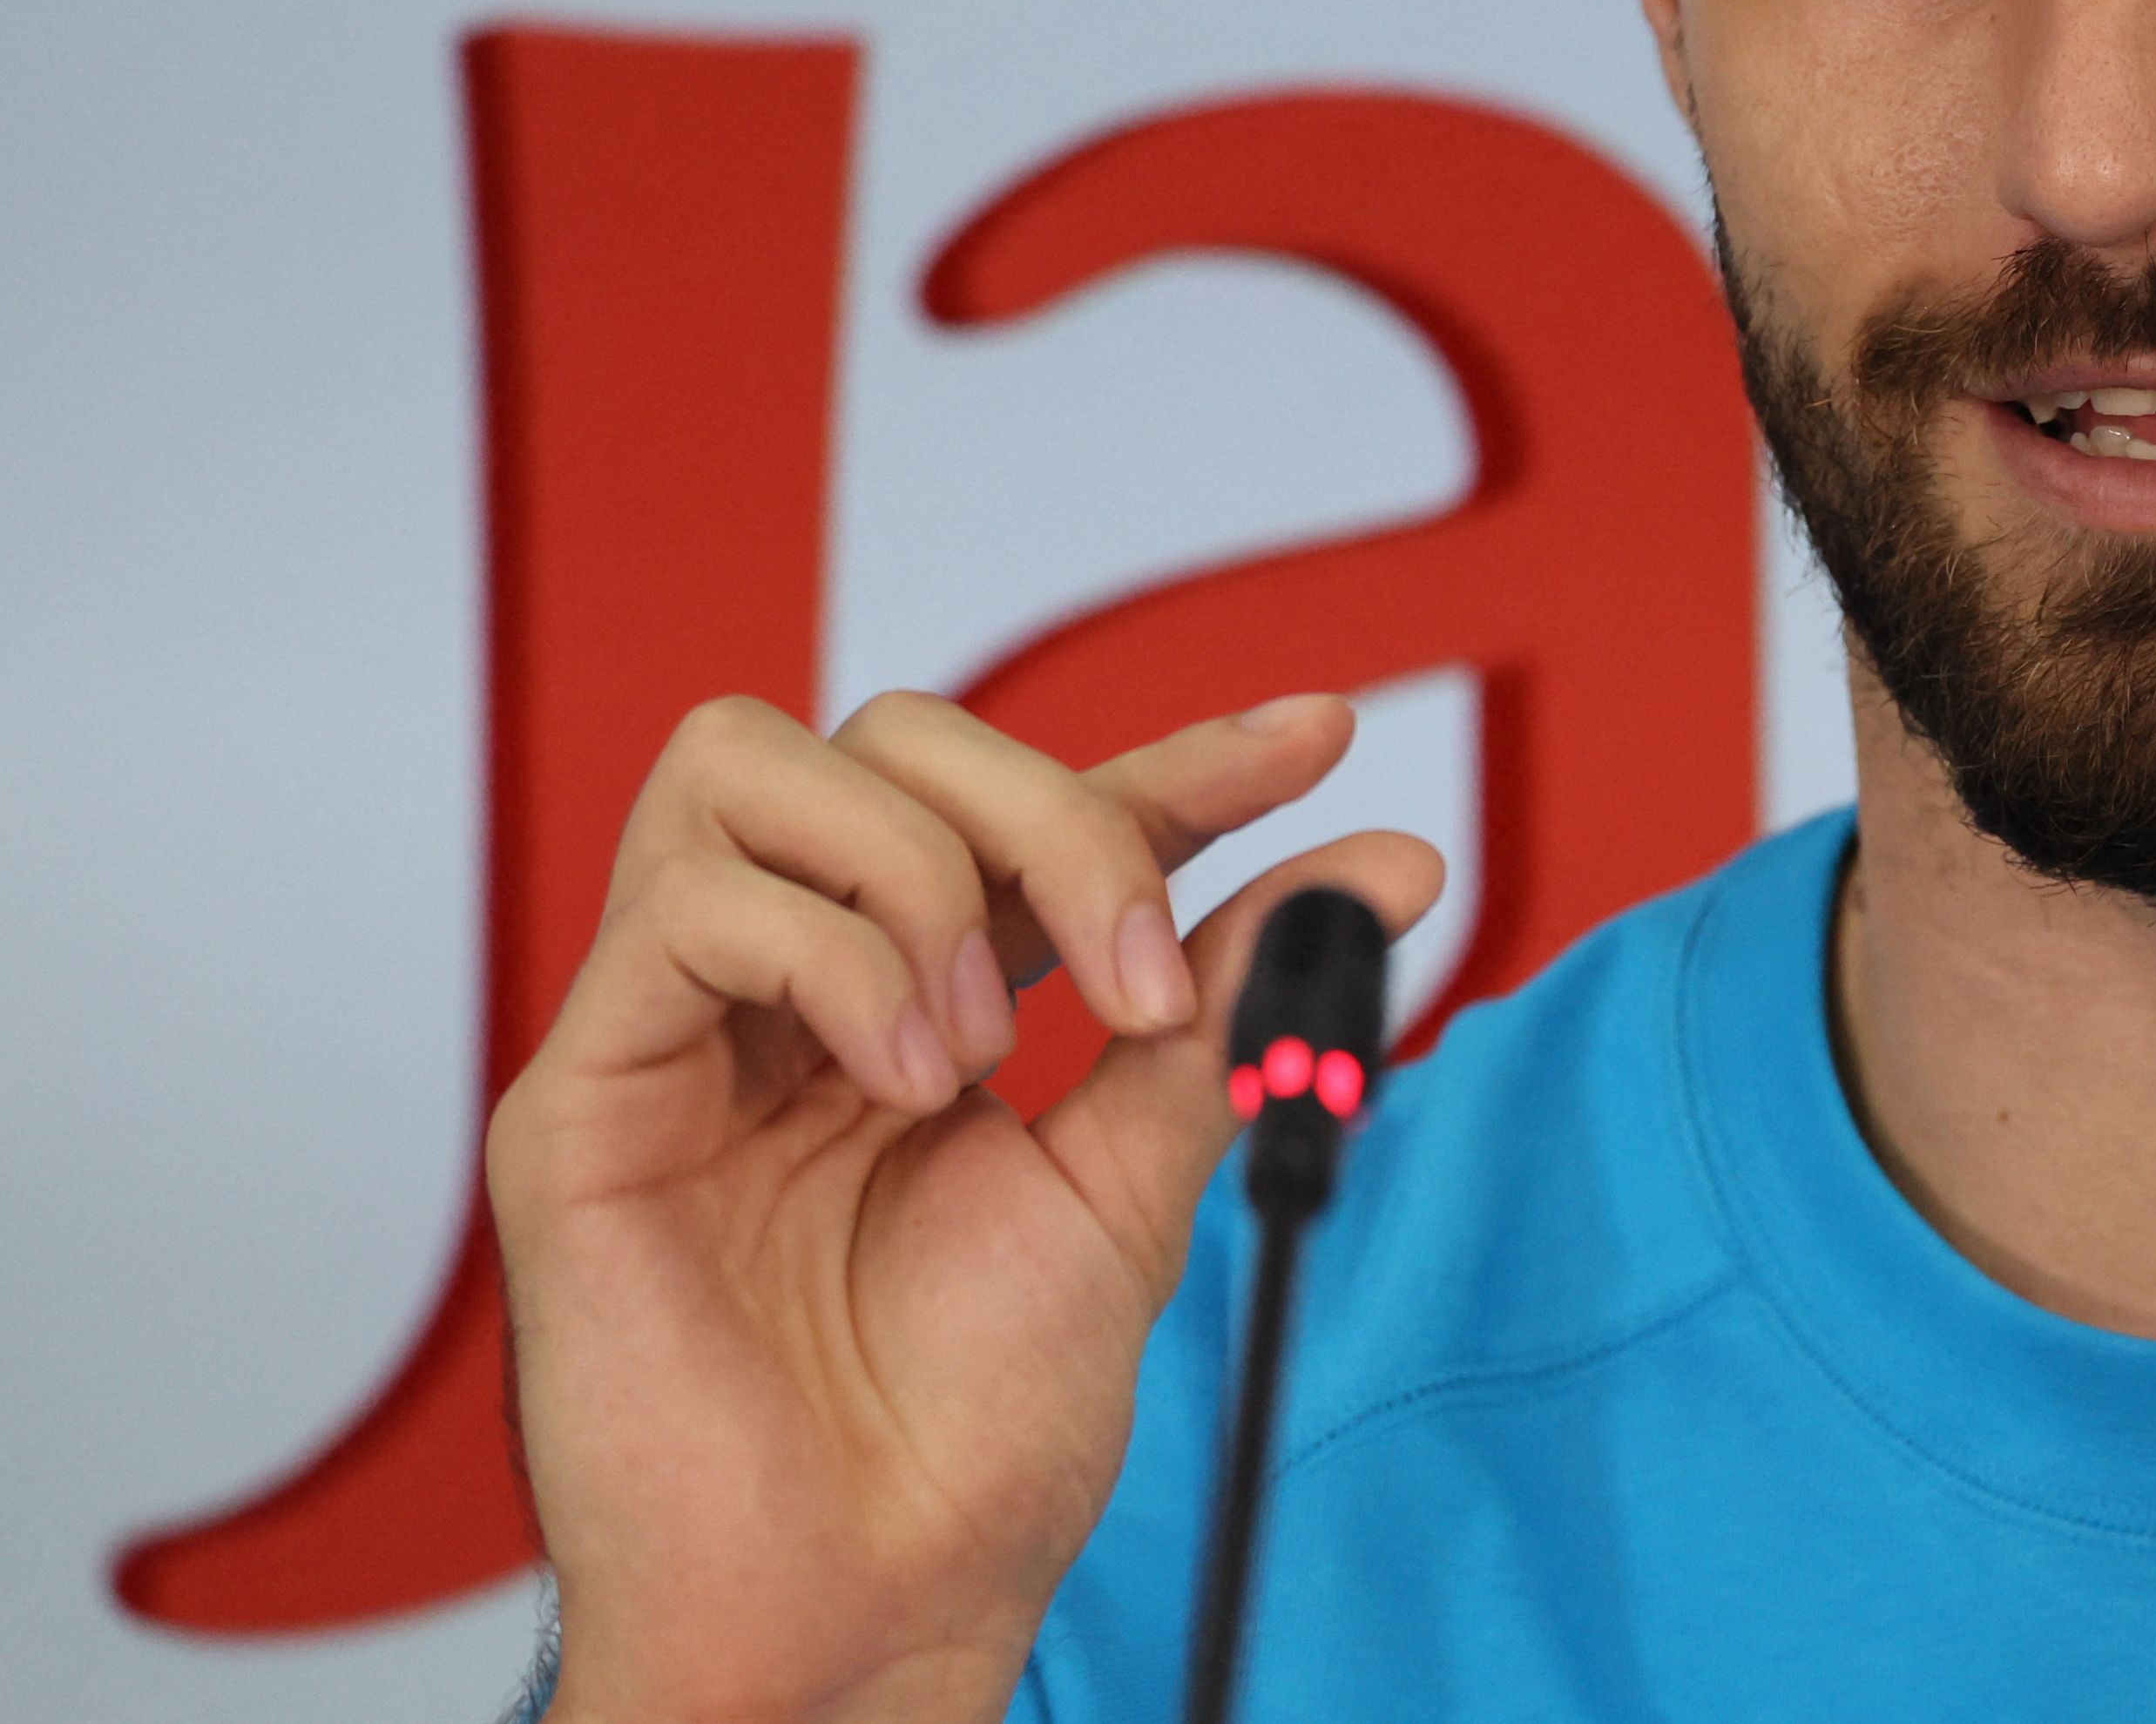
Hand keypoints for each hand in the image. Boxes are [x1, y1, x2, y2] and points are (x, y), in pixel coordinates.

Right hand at [486, 689, 1441, 1723]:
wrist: (870, 1605)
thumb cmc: (971, 1436)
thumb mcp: (1137, 1180)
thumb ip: (1229, 1011)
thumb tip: (1388, 868)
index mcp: (928, 1001)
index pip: (1039, 808)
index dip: (1181, 759)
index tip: (1321, 741)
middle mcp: (797, 991)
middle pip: (894, 735)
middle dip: (1053, 814)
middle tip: (1133, 983)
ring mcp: (678, 1031)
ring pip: (750, 759)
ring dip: (922, 875)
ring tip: (978, 1051)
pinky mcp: (582, 1096)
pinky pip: (688, 904)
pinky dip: (835, 960)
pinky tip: (901, 1084)